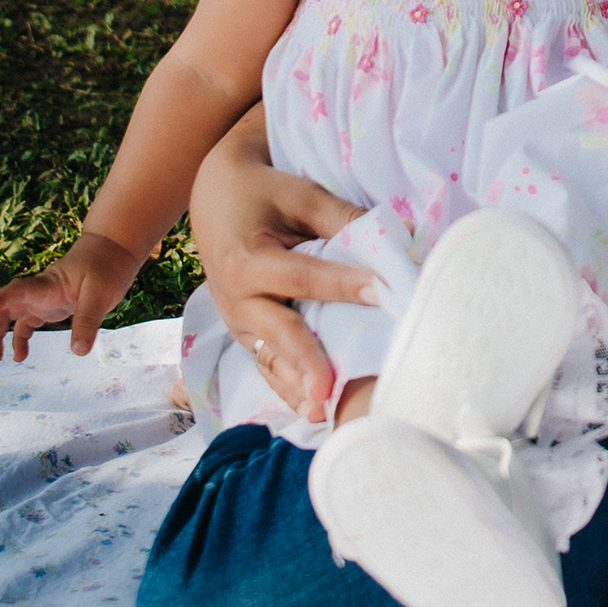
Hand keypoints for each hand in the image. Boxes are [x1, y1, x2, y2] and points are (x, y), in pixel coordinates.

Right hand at [0, 231, 141, 363]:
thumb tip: (78, 351)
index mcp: (48, 284)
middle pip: (5, 308)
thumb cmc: (107, 267)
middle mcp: (39, 291)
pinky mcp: (49, 307)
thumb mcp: (103, 294)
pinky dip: (18, 339)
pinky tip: (19, 357)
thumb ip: (88, 321)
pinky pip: (25, 324)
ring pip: (10, 317)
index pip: (17, 291)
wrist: (113, 250)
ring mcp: (42, 299)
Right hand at [188, 122, 367, 425]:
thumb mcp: (300, 195)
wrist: (214, 199)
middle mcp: (236, 299)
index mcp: (245, 260)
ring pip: (271, 360)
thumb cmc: (262, 193)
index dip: (342, 284)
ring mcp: (239, 323)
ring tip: (322, 413)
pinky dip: (289, 390)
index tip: (381, 291)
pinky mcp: (247, 336)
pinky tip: (312, 412)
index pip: (302, 277)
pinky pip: (268, 366)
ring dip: (297, 388)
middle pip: (279, 333)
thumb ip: (340, 218)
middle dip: (307, 363)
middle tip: (331, 389)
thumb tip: (393, 241)